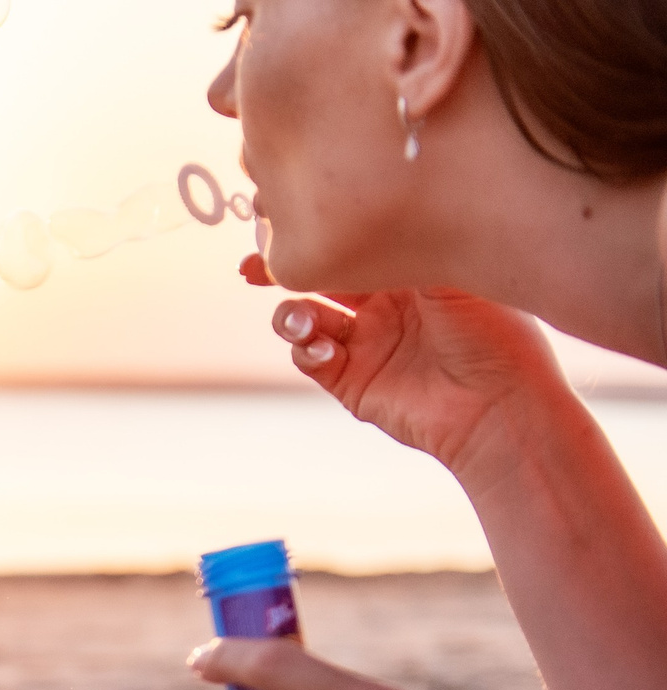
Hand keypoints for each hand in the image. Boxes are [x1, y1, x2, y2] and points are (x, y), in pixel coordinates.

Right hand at [241, 254, 571, 482]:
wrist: (500, 405)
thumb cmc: (495, 333)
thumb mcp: (452, 272)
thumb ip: (398, 245)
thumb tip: (352, 219)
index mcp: (412, 273)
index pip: (354, 246)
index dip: (320, 236)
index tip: (282, 222)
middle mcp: (385, 305)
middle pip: (319, 279)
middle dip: (282, 271)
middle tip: (252, 266)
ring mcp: (366, 344)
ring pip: (304, 319)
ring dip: (291, 315)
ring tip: (302, 322)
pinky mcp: (352, 382)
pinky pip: (310, 359)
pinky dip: (306, 350)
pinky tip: (325, 349)